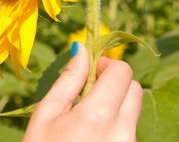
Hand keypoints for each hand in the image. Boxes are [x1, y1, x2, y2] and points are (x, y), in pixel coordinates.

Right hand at [23, 42, 142, 141]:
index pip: (122, 72)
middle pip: (133, 89)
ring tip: (86, 117)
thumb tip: (81, 48)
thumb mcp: (47, 112)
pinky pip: (130, 131)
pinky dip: (115, 124)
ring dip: (115, 104)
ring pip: (132, 110)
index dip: (106, 63)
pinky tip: (93, 134)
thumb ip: (68, 78)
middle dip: (114, 82)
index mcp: (99, 115)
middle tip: (88, 90)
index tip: (90, 69)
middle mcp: (123, 133)